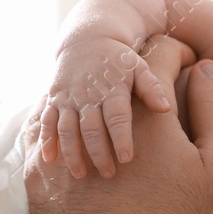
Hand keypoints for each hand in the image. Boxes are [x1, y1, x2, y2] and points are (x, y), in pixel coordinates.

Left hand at [29, 57, 212, 213]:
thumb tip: (203, 69)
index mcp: (143, 111)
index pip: (157, 53)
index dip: (177, 53)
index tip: (186, 68)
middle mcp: (93, 119)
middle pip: (114, 75)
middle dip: (137, 77)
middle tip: (155, 96)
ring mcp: (59, 148)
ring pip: (75, 102)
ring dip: (96, 102)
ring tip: (117, 120)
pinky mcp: (36, 179)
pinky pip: (45, 137)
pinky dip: (65, 132)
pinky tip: (83, 148)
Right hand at [37, 34, 188, 178]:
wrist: (88, 38)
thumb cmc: (119, 60)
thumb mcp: (139, 67)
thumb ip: (152, 88)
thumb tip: (165, 108)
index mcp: (112, 88)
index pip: (117, 116)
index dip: (121, 138)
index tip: (126, 159)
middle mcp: (88, 94)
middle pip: (91, 127)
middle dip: (98, 152)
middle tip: (108, 174)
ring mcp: (68, 97)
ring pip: (67, 128)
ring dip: (72, 152)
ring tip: (80, 175)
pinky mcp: (53, 99)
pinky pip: (46, 120)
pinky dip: (46, 140)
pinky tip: (49, 160)